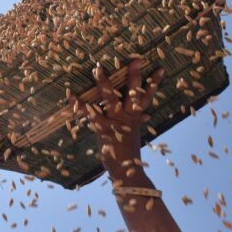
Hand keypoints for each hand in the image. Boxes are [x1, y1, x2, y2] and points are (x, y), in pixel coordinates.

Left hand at [67, 59, 164, 180]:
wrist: (126, 172)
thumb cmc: (127, 152)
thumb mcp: (134, 134)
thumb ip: (138, 122)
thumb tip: (146, 116)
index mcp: (136, 117)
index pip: (147, 96)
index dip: (154, 83)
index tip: (160, 68)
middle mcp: (128, 117)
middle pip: (134, 92)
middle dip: (135, 76)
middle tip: (137, 59)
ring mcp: (116, 122)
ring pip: (111, 99)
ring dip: (103, 83)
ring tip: (97, 68)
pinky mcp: (103, 130)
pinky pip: (90, 114)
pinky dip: (79, 105)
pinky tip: (71, 96)